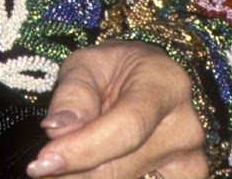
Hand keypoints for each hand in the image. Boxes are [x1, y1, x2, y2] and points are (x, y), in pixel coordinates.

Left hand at [24, 40, 207, 178]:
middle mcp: (186, 127)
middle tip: (41, 169)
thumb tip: (58, 128)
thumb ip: (74, 92)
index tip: (42, 163)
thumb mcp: (88, 63)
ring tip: (65, 164)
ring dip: (86, 178)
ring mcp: (191, 162)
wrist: (146, 83)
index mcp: (166, 84)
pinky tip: (88, 172)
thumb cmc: (113, 71)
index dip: (83, 149)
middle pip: (123, 167)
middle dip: (74, 172)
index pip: (127, 126)